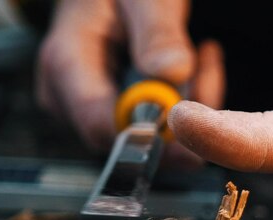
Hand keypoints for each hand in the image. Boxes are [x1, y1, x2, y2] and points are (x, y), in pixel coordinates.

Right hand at [36, 0, 223, 156]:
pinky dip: (182, 102)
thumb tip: (171, 72)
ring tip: (201, 55)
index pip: (99, 124)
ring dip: (186, 104)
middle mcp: (69, 96)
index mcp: (66, 63)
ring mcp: (88, 107)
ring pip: (148, 134)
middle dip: (178, 114)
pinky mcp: (111, 112)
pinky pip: (153, 126)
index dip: (149, 133)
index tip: (195, 119)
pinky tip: (193, 66)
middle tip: (207, 67)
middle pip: (128, 135)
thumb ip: (157, 30)